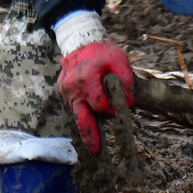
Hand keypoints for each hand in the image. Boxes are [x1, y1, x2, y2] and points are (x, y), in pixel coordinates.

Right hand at [56, 39, 133, 154]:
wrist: (79, 40)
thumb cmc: (103, 51)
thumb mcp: (120, 61)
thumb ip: (126, 82)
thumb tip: (130, 104)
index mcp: (86, 80)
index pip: (100, 106)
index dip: (111, 111)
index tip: (120, 110)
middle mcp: (72, 88)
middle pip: (81, 118)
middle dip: (90, 136)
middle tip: (96, 152)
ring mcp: (65, 91)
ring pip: (77, 114)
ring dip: (87, 126)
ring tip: (94, 143)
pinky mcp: (62, 91)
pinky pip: (73, 106)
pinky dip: (82, 111)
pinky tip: (90, 115)